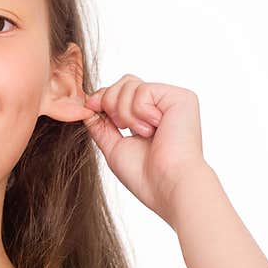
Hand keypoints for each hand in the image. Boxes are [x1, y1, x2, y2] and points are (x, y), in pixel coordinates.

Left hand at [82, 74, 209, 225]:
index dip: (102, 97)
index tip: (89, 107)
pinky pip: (143, 90)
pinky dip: (139, 112)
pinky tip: (154, 129)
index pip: (120, 91)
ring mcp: (172, 100)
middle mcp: (162, 105)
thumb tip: (85, 106)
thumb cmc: (144, 175)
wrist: (166, 185)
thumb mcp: (114, 146)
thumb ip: (101, 125)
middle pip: (124, 82)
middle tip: (121, 126)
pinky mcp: (181, 97)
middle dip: (110, 102)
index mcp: (148, 116)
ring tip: (142, 133)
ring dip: (125, 112)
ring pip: (130, 84)